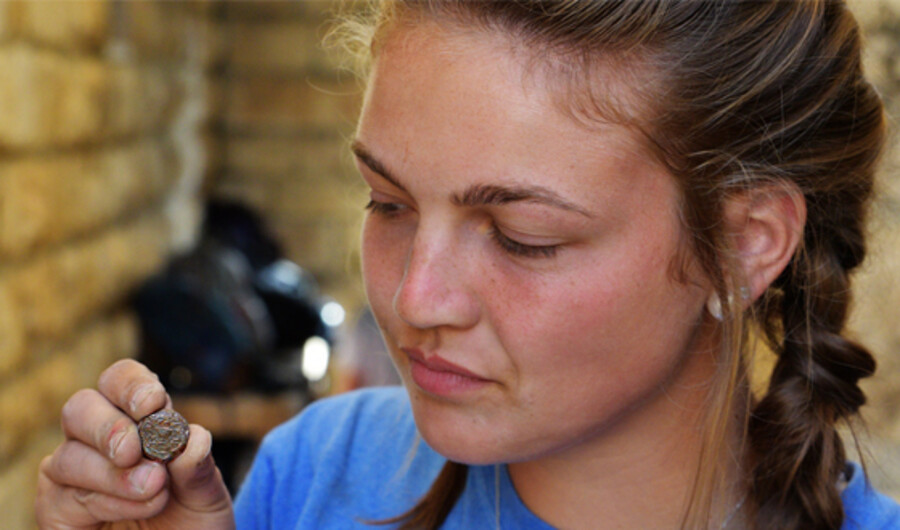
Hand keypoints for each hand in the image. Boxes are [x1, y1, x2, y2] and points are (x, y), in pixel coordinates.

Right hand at [35, 360, 234, 528]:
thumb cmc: (192, 523)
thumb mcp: (207, 494)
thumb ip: (199, 467)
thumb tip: (192, 440)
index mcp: (138, 420)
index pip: (119, 381)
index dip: (131, 384)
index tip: (153, 403)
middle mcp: (98, 441)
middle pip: (80, 408)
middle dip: (108, 427)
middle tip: (134, 451)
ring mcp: (74, 475)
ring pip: (68, 457)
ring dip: (113, 475)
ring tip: (154, 490)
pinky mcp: (59, 511)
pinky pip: (62, 498)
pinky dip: (104, 501)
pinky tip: (138, 507)